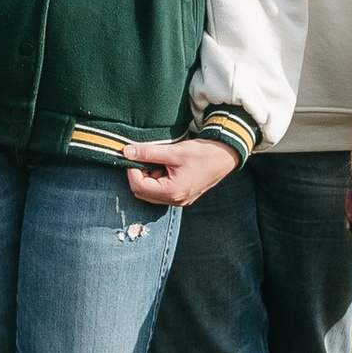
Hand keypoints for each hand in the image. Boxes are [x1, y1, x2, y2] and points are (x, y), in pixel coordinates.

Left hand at [122, 137, 236, 208]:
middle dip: (139, 175)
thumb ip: (148, 152)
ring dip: (149, 177)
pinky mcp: (182, 196)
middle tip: (146, 157)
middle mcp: (175, 201)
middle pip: (142, 193)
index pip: (138, 186)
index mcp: (172, 192)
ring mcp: (179, 200)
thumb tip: (126, 152)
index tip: (134, 155)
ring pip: (151, 193)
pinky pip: (162, 192)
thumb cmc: (202, 153)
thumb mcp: (174, 151)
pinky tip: (167, 166)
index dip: (132, 170)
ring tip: (160, 161)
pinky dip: (158, 179)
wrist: (225, 156)